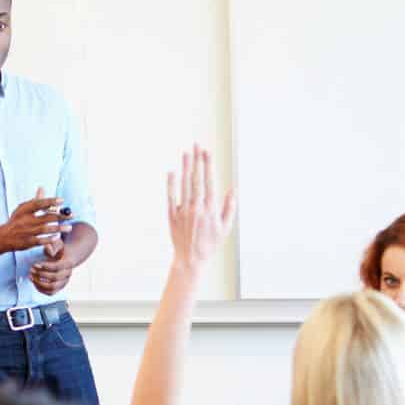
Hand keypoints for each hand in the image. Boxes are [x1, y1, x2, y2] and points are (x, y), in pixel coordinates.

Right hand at [0, 187, 71, 252]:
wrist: (3, 237)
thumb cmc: (16, 221)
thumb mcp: (22, 209)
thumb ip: (34, 201)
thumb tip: (42, 188)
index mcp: (24, 210)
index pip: (38, 203)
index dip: (50, 201)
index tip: (62, 200)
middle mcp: (25, 220)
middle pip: (45, 217)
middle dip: (60, 216)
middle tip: (72, 215)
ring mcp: (26, 232)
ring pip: (45, 229)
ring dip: (58, 229)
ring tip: (69, 228)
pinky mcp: (27, 242)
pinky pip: (40, 241)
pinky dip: (49, 239)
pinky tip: (58, 237)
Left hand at [30, 250, 76, 293]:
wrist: (63, 259)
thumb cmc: (57, 251)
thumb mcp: (56, 244)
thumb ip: (52, 246)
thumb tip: (48, 248)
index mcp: (68, 263)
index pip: (58, 267)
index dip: (46, 266)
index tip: (35, 264)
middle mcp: (68, 274)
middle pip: (55, 278)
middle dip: (41, 275)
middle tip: (31, 270)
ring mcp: (63, 282)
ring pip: (52, 287)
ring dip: (39, 283)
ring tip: (31, 277)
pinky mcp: (59, 288)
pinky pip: (50, 293)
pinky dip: (41, 289)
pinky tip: (34, 282)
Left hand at [165, 145, 234, 273]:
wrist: (191, 259)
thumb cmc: (210, 244)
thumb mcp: (225, 228)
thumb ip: (230, 208)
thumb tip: (233, 189)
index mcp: (211, 210)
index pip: (209, 182)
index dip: (208, 165)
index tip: (207, 151)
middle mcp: (196, 208)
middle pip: (196, 179)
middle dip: (197, 161)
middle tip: (197, 145)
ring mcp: (183, 211)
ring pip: (184, 185)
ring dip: (185, 167)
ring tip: (186, 152)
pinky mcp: (172, 216)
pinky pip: (171, 196)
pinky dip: (171, 183)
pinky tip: (172, 171)